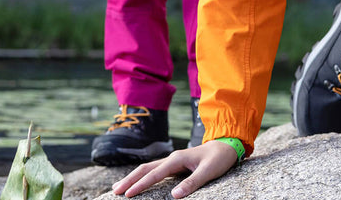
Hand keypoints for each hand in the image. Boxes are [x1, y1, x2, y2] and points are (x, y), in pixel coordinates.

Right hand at [112, 140, 238, 198]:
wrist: (226, 146)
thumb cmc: (219, 159)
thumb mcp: (209, 172)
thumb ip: (192, 183)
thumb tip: (174, 196)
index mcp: (177, 159)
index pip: (154, 174)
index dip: (140, 185)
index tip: (128, 194)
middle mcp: (171, 158)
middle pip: (145, 169)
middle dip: (129, 180)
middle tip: (115, 192)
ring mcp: (172, 161)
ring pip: (147, 168)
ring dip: (133, 178)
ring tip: (118, 188)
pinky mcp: (174, 164)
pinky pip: (154, 170)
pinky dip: (142, 176)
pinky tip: (136, 182)